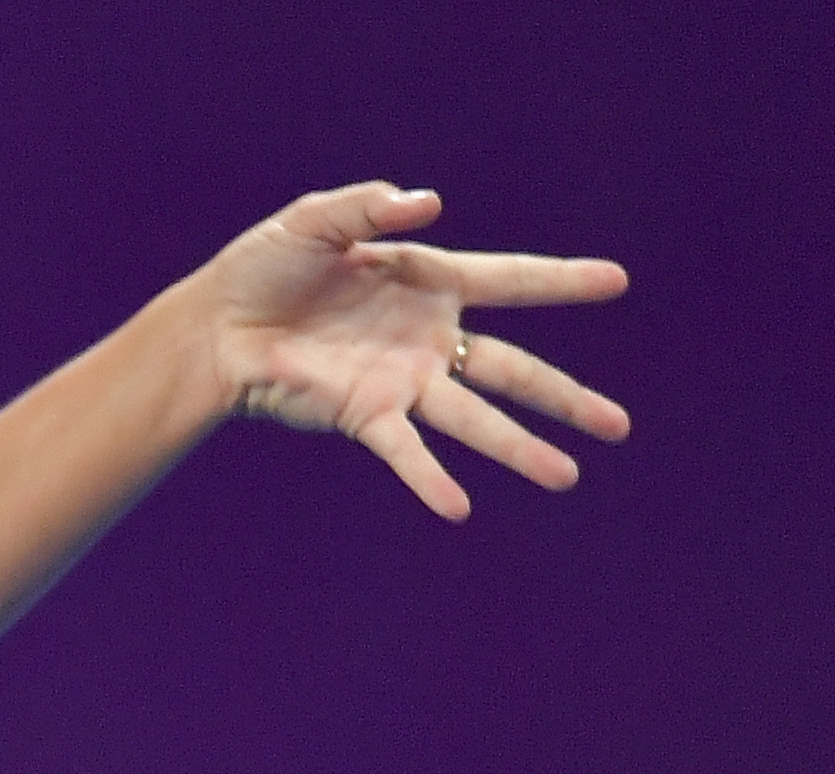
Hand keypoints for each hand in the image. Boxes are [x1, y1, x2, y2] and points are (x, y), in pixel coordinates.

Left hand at [201, 182, 629, 519]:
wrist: (216, 325)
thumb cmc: (265, 267)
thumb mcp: (315, 220)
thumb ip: (371, 209)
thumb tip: (429, 205)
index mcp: (428, 282)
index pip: (510, 281)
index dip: (561, 281)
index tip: (616, 282)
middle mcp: (428, 339)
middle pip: (513, 370)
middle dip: (566, 397)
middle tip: (618, 426)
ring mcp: (402, 382)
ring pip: (475, 419)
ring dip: (519, 447)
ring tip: (566, 476)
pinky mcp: (365, 415)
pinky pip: (406, 451)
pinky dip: (430, 478)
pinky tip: (459, 508)